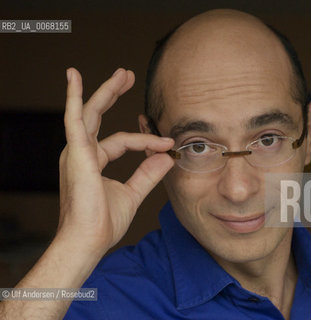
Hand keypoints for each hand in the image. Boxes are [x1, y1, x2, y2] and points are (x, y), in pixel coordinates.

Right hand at [57, 68, 173, 254]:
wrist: (89, 240)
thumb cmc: (104, 222)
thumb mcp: (133, 193)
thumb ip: (148, 173)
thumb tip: (167, 157)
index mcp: (93, 160)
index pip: (123, 141)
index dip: (147, 140)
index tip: (167, 142)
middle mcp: (82, 152)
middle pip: (99, 115)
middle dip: (113, 94)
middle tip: (128, 76)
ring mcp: (77, 151)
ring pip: (91, 112)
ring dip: (105, 91)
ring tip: (121, 74)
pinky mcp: (76, 152)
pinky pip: (74, 118)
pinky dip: (74, 98)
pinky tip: (74, 78)